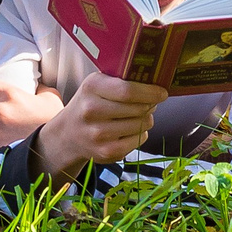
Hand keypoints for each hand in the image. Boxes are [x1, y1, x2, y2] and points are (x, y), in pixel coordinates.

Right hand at [35, 75, 168, 175]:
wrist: (69, 133)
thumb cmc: (90, 103)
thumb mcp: (98, 84)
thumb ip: (122, 80)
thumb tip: (155, 82)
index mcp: (91, 87)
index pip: (128, 91)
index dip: (150, 92)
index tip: (162, 93)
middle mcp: (92, 111)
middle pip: (138, 108)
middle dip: (150, 105)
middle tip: (149, 103)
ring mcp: (98, 134)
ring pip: (141, 124)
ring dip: (146, 119)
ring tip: (136, 116)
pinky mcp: (106, 152)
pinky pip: (138, 140)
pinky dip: (140, 134)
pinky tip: (130, 130)